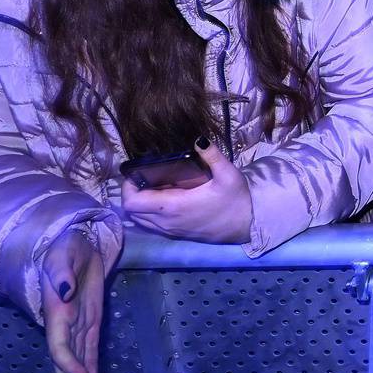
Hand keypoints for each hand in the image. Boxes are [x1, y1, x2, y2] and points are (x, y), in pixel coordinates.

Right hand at [39, 228, 104, 372]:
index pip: (59, 343)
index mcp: (57, 310)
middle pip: (66, 355)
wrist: (76, 239)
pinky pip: (88, 341)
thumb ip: (62, 271)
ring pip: (77, 352)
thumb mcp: (63, 253)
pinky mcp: (90, 315)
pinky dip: (90, 359)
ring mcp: (78, 319)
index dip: (68, 362)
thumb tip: (65, 290)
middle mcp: (65, 320)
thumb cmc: (65, 245)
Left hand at [122, 138, 254, 244]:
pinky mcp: (175, 234)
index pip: (132, 203)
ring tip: (152, 186)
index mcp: (173, 206)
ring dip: (139, 204)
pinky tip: (163, 198)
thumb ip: (212, 155)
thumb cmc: (236, 200)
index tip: (135, 173)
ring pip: (138, 220)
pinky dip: (147, 212)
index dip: (127, 188)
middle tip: (143, 176)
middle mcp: (166, 221)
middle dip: (131, 194)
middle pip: (131, 212)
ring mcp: (169, 230)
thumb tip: (198, 138)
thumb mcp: (228, 174)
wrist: (246, 225)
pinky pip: (149, 225)